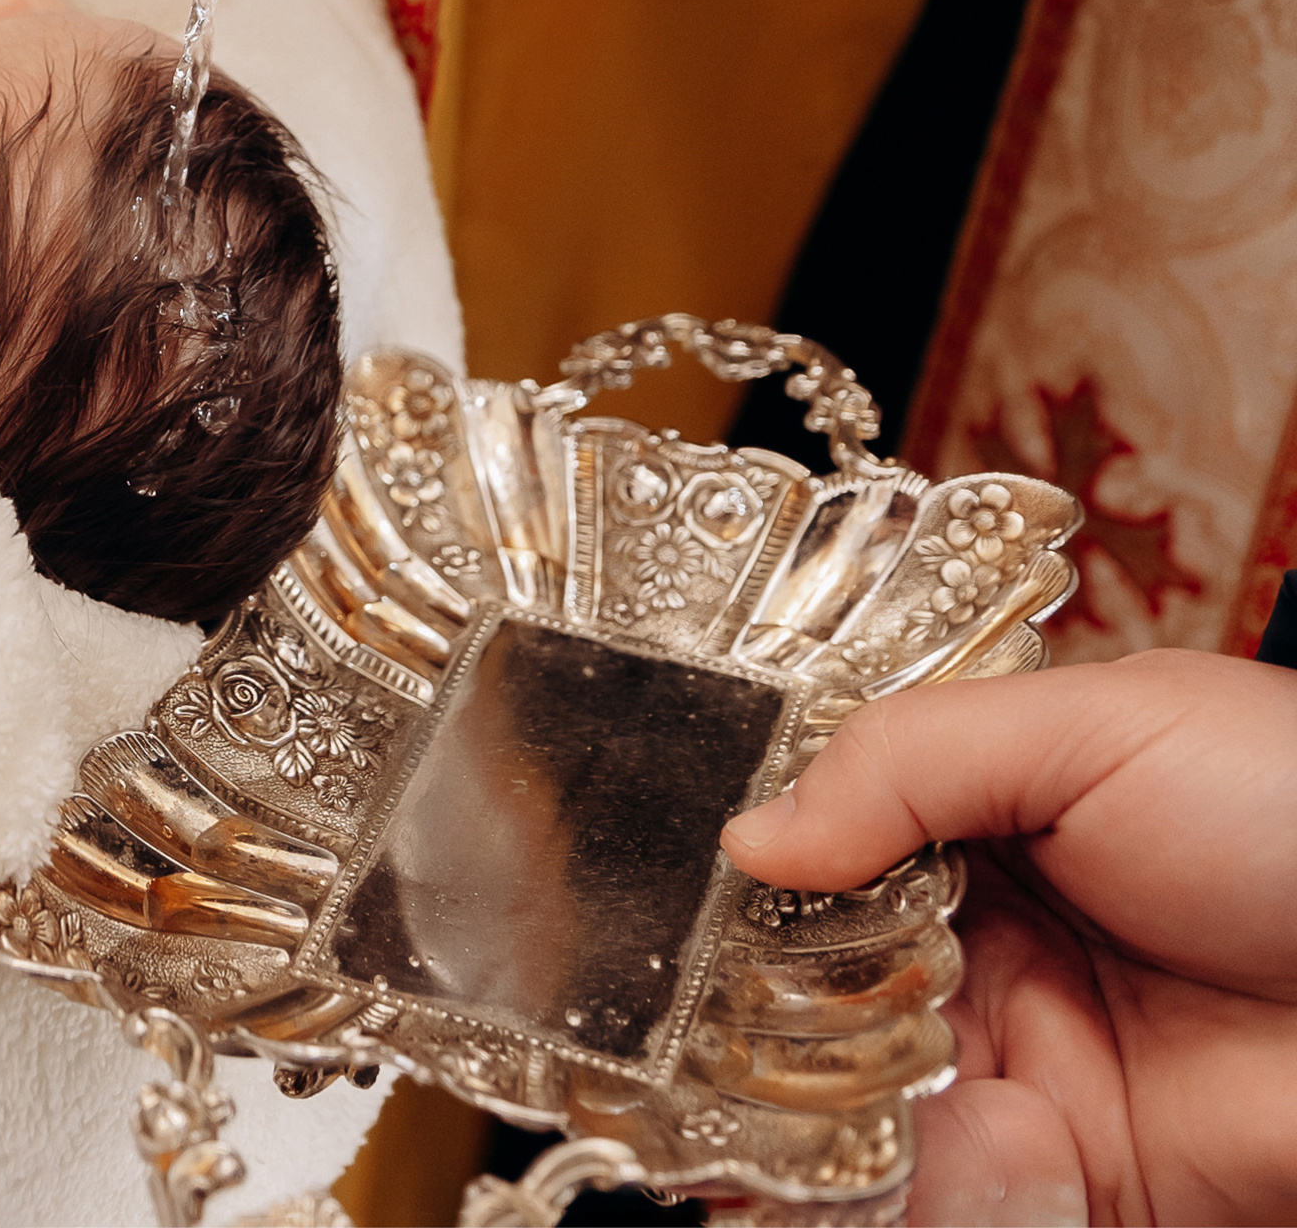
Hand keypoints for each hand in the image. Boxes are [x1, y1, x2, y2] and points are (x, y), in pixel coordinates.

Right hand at [721, 651, 1296, 1225]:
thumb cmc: (1292, 813)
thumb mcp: (1093, 727)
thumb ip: (905, 755)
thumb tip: (747, 834)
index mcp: (958, 822)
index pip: (798, 848)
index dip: (734, 879)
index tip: (672, 901)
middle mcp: (962, 947)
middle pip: (793, 989)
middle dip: (751, 1015)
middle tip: (721, 1027)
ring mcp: (1011, 1073)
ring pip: (845, 1108)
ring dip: (840, 1116)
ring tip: (927, 1091)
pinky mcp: (1066, 1182)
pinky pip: (943, 1197)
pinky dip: (947, 1187)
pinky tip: (1012, 1143)